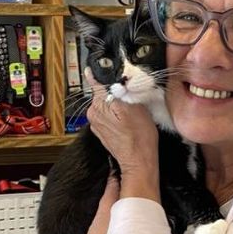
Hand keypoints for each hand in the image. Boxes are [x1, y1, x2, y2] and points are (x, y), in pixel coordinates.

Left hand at [84, 71, 158, 191]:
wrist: (139, 160)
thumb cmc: (140, 137)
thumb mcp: (134, 105)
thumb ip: (119, 89)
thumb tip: (110, 76)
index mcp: (97, 105)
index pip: (98, 80)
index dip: (109, 75)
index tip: (115, 73)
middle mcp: (93, 114)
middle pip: (104, 92)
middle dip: (117, 91)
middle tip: (132, 98)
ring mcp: (97, 123)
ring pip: (108, 103)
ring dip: (118, 103)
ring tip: (132, 111)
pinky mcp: (102, 130)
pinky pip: (109, 114)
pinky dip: (117, 114)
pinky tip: (128, 120)